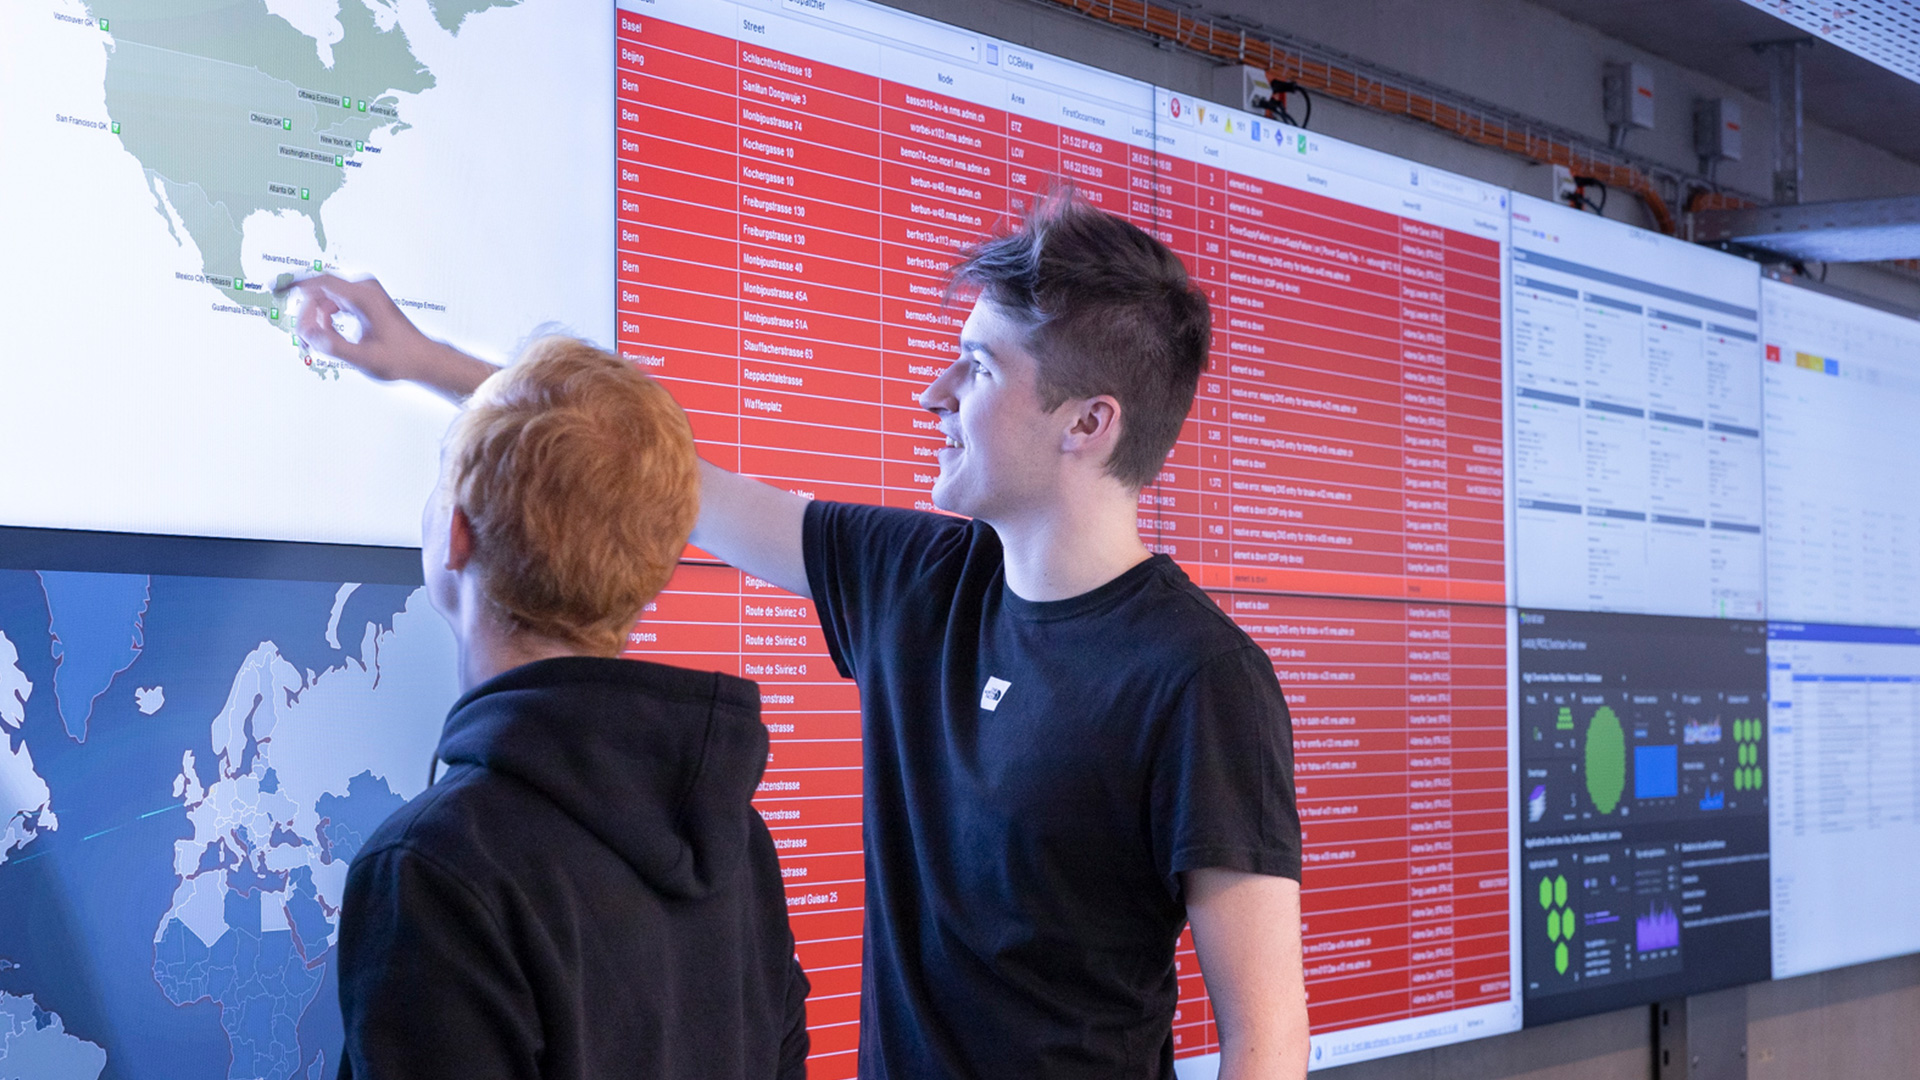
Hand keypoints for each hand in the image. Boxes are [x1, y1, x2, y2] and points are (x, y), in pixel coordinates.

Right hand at [288, 274, 435, 380]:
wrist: (423, 358)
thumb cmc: (401, 359)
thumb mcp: (365, 359)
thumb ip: (334, 347)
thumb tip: (308, 334)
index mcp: (365, 297)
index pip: (322, 282)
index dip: (295, 284)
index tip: (275, 288)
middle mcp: (365, 289)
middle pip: (320, 293)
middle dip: (306, 316)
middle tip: (302, 341)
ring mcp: (365, 293)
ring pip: (325, 300)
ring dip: (316, 320)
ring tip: (315, 345)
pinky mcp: (364, 300)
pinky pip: (334, 304)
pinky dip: (327, 320)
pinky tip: (330, 338)